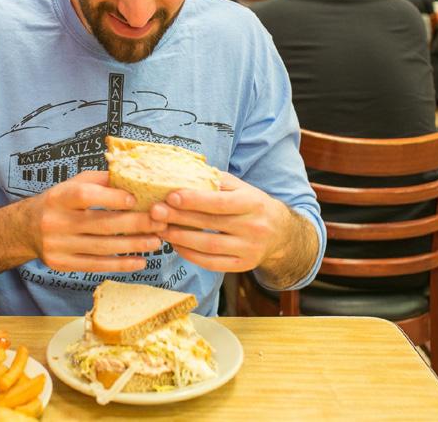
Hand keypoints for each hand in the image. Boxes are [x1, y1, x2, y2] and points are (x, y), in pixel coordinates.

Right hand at [33, 171, 164, 272]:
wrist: (26, 229)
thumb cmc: (59, 202)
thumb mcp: (72, 184)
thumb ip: (100, 181)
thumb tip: (133, 177)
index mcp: (59, 197)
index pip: (86, 196)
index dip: (111, 197)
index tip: (136, 199)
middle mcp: (56, 222)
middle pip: (101, 224)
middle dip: (135, 224)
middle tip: (160, 222)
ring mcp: (58, 246)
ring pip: (102, 247)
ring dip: (133, 245)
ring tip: (156, 242)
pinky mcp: (62, 264)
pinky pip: (96, 265)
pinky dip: (120, 265)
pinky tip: (140, 261)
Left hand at [150, 172, 290, 272]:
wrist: (281, 234)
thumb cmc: (252, 205)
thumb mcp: (241, 188)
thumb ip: (216, 181)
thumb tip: (185, 172)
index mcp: (252, 202)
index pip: (220, 202)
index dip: (194, 200)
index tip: (171, 196)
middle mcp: (253, 226)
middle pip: (210, 223)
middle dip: (179, 218)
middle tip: (155, 213)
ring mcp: (249, 249)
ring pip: (209, 245)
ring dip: (181, 238)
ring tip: (161, 229)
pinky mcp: (243, 265)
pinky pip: (212, 263)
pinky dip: (190, 255)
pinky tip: (176, 245)